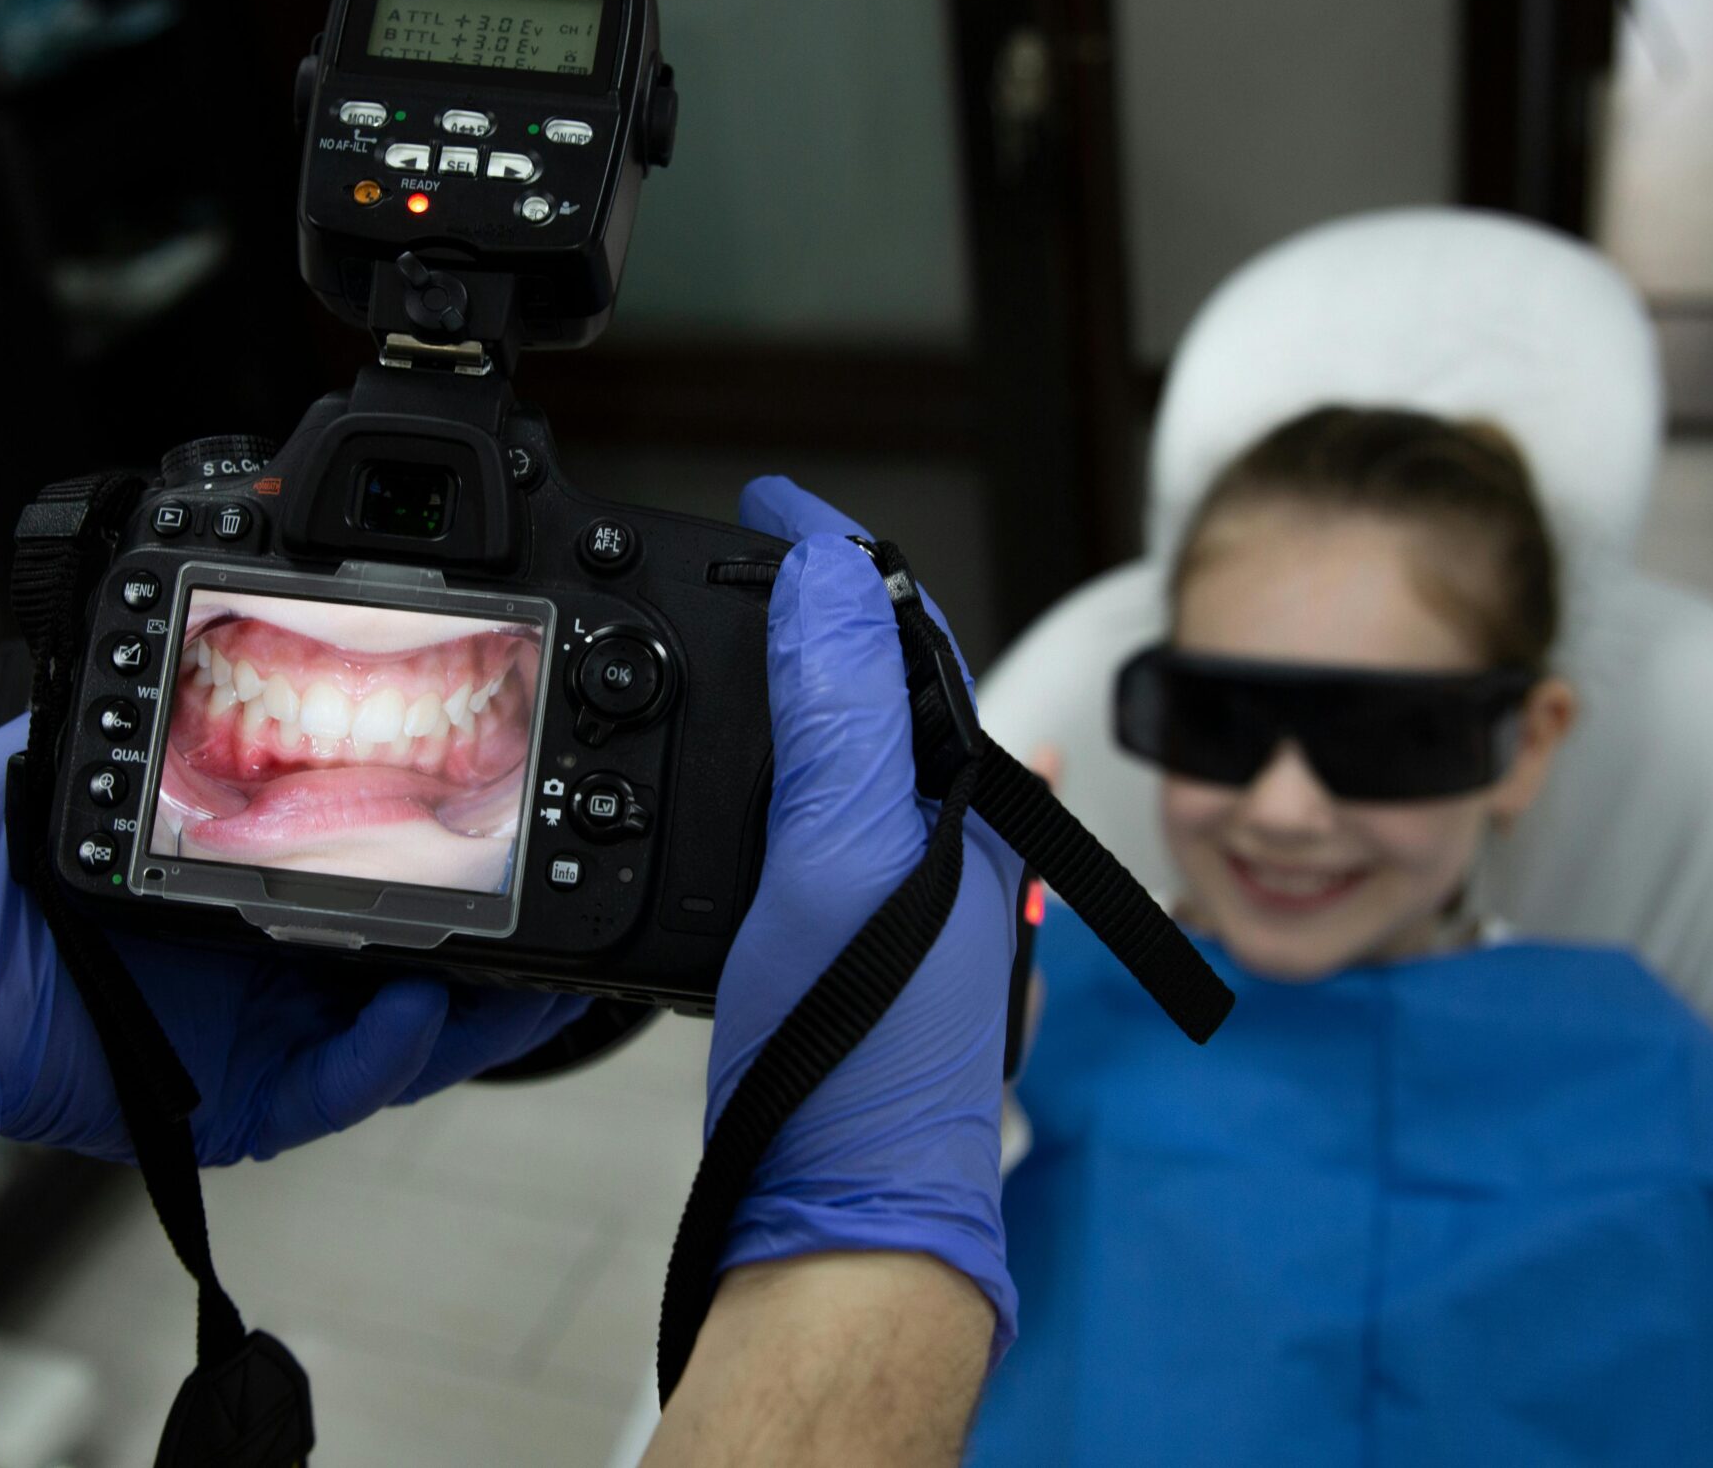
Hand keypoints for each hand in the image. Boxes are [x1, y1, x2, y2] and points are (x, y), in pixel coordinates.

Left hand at [0, 718, 586, 1164]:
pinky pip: (343, 1084)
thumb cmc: (3, 861)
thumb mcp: (123, 759)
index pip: (391, 882)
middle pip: (427, 967)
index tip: (517, 831)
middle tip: (567, 917)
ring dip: (478, 1006)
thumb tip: (256, 605)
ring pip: (410, 1037)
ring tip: (528, 971)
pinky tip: (418, 1007)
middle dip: (508, 948)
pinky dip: (390, 1051)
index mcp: (264, 891)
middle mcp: (280, 969)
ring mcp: (271, 1037)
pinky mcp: (249, 1101)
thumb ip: (202, 711)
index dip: (464, 868)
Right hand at [709, 477, 1023, 1355]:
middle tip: (756, 551)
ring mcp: (903, 893)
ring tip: (752, 630)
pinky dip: (785, 774)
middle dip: (828, 605)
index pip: (904, 634)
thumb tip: (832, 577)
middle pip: (885, 685)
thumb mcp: (841, 856)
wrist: (843, 1210)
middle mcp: (946, 839)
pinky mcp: (853, 941)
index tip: (773, 502)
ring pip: (857, 751)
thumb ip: (841, 717)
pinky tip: (758, 780)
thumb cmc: (862, 1060)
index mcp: (959, 799)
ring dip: (810, 682)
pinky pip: (824, 823)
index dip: (837, 555)